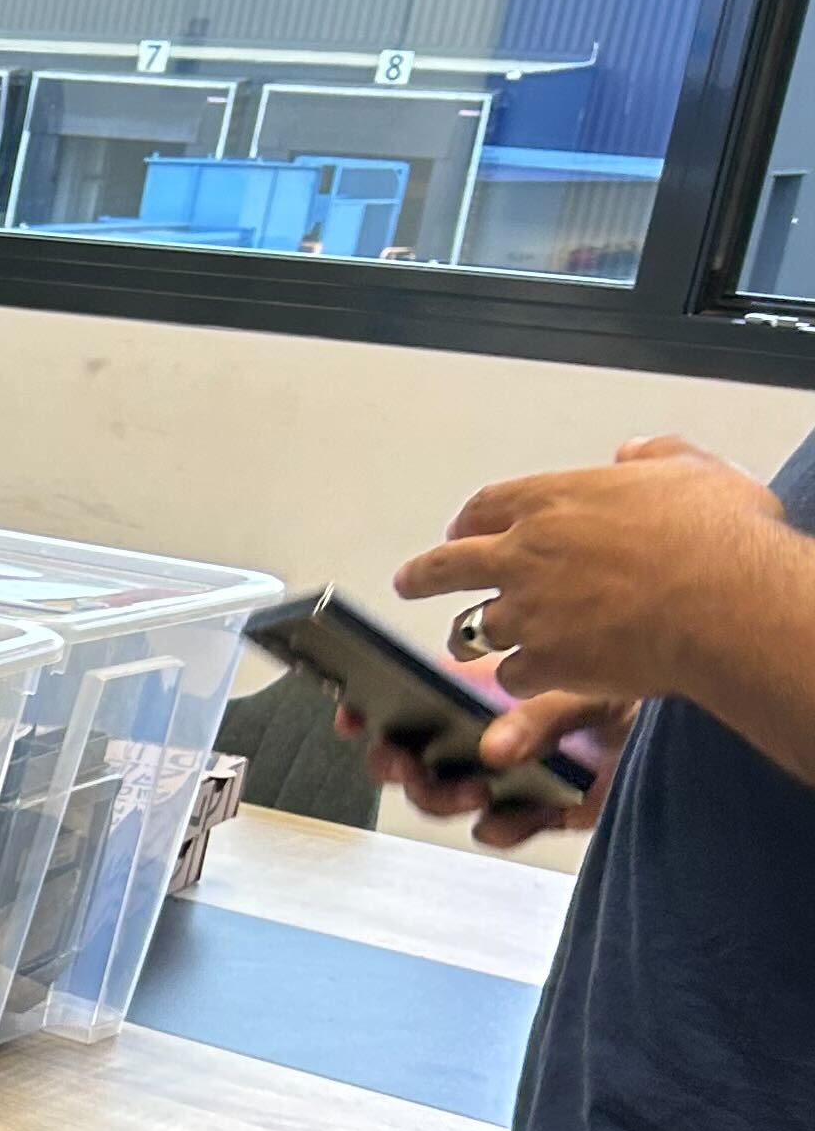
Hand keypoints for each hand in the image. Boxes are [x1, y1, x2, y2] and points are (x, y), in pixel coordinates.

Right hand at [349, 687, 635, 848]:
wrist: (703, 724)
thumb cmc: (646, 689)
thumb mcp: (588, 687)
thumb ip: (539, 716)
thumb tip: (493, 747)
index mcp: (493, 693)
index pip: (418, 699)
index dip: (376, 709)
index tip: (354, 714)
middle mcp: (494, 734)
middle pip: (418, 756)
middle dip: (398, 764)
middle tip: (403, 763)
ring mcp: (514, 775)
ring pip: (449, 796)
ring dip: (444, 797)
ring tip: (470, 789)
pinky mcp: (545, 811)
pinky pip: (502, 828)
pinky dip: (498, 829)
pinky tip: (502, 820)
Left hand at [394, 435, 793, 704]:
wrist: (724, 597)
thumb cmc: (719, 535)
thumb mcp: (692, 472)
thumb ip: (656, 458)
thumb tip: (634, 451)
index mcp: (554, 501)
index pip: (489, 506)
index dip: (471, 521)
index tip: (461, 530)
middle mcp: (525, 554)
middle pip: (448, 566)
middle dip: (422, 576)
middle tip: (407, 583)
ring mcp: (527, 612)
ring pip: (474, 629)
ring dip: (470, 638)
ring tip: (465, 648)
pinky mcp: (542, 662)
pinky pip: (512, 675)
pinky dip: (521, 678)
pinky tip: (534, 680)